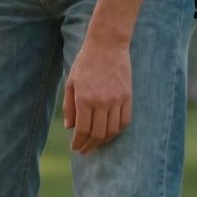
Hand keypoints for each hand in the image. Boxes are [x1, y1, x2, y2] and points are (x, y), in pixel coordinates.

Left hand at [64, 37, 131, 154]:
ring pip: (112, 131)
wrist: (108, 46)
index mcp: (84, 99)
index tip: (75, 148)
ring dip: (104, 141)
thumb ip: (69, 107)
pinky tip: (110, 133)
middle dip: (90, 146)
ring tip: (96, 144)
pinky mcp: (128, 96)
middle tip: (84, 151)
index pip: (82, 130)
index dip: (78, 143)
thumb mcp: (71, 83)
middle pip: (98, 134)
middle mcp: (101, 102)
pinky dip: (117, 131)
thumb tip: (70, 128)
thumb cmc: (85, 64)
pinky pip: (125, 121)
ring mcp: (117, 100)